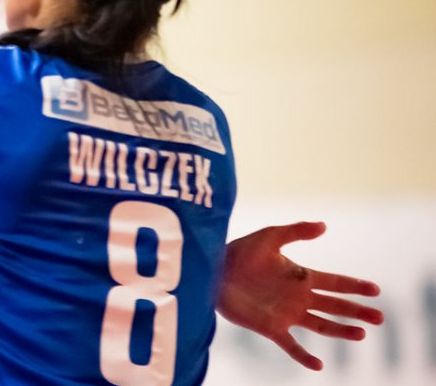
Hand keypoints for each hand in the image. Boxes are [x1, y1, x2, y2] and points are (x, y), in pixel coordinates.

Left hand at [218, 220, 383, 370]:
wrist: (213, 271)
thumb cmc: (240, 252)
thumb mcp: (269, 237)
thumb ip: (295, 231)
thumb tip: (324, 225)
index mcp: (301, 276)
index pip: (334, 282)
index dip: (354, 286)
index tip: (376, 289)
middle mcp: (298, 297)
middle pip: (335, 306)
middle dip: (357, 311)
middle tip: (380, 317)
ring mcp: (287, 314)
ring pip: (321, 326)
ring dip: (341, 331)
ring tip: (361, 334)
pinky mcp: (271, 328)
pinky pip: (292, 346)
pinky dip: (304, 357)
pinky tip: (319, 366)